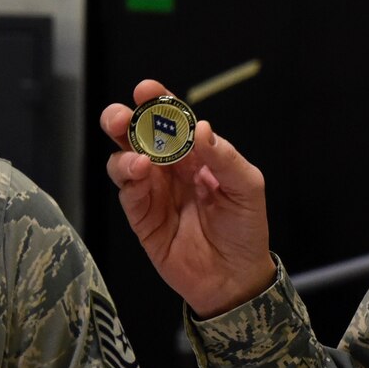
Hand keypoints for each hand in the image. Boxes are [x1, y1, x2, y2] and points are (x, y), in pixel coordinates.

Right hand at [99, 78, 275, 316]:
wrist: (235, 278)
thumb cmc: (245, 228)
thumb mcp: (247, 188)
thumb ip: (224, 158)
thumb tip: (201, 128)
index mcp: (195, 154)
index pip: (172, 120)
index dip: (158, 102)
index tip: (146, 89)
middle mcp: (169, 168)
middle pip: (137, 135)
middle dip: (124, 120)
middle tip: (121, 117)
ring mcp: (152, 191)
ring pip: (123, 159)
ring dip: (123, 150)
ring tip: (138, 158)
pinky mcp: (141, 217)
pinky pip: (127, 191)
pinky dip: (127, 177)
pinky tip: (138, 171)